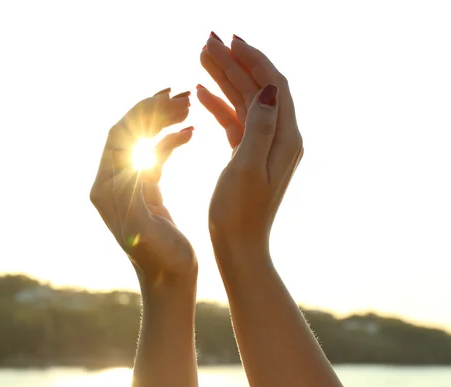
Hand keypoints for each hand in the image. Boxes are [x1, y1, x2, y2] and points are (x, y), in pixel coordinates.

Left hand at [90, 89, 196, 285]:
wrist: (169, 285)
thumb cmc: (160, 261)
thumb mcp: (145, 228)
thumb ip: (135, 193)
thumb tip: (134, 156)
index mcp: (106, 189)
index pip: (118, 135)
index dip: (141, 111)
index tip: (168, 95)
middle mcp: (111, 184)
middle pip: (128, 132)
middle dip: (153, 111)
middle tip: (183, 97)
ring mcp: (127, 186)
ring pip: (142, 140)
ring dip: (162, 122)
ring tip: (188, 107)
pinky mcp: (144, 191)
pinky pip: (154, 155)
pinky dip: (170, 141)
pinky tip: (189, 133)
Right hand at [197, 33, 303, 252]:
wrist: (239, 246)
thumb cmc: (239, 214)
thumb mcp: (247, 169)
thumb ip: (259, 127)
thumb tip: (269, 88)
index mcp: (285, 139)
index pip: (273, 85)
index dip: (253, 59)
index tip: (230, 39)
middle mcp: (280, 138)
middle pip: (258, 88)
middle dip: (234, 62)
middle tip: (209, 40)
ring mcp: (264, 146)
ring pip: (244, 102)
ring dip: (224, 79)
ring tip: (201, 56)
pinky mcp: (248, 154)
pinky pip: (235, 120)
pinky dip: (219, 104)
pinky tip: (201, 93)